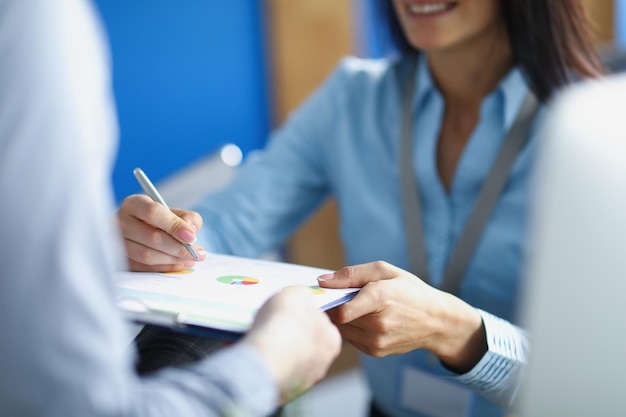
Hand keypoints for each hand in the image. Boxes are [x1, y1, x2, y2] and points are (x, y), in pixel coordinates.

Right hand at [117, 194, 207, 271]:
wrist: (143, 232)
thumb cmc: (162, 221)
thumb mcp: (177, 213)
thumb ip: (188, 218)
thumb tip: (191, 230)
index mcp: (134, 204)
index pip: (153, 213)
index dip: (174, 226)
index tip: (192, 237)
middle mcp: (120, 222)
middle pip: (151, 237)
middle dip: (178, 248)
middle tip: (197, 254)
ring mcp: (117, 243)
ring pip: (146, 255)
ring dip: (173, 260)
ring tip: (191, 260)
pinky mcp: (120, 260)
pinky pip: (143, 268)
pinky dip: (165, 268)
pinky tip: (180, 265)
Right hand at [242, 286, 341, 402]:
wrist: (263, 358)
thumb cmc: (284, 324)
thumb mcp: (297, 293)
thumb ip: (303, 296)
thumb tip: (301, 300)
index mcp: (331, 341)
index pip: (320, 323)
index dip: (302, 314)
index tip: (287, 310)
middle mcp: (321, 364)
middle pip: (303, 342)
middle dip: (288, 333)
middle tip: (272, 323)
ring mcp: (301, 381)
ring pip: (286, 359)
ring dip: (274, 349)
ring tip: (259, 337)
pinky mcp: (281, 391)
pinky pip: (271, 372)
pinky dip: (263, 362)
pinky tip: (253, 352)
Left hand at [318, 261, 486, 373]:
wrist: (436, 320)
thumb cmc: (410, 290)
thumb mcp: (384, 271)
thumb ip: (351, 274)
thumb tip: (322, 281)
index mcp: (381, 298)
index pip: (342, 311)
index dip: (328, 301)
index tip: (324, 293)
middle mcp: (378, 324)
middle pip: (338, 317)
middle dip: (335, 305)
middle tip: (344, 295)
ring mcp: (377, 341)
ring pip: (341, 329)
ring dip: (342, 318)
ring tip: (358, 306)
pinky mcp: (375, 352)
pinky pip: (351, 338)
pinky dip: (352, 328)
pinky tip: (366, 319)